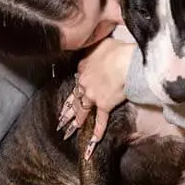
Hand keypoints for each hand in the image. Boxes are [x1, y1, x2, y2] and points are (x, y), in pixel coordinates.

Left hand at [58, 38, 133, 157]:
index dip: (79, 83)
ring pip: (82, 110)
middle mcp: (84, 83)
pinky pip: (100, 121)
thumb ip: (99, 46)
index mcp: (83, 67)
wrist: (125, 62)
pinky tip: (92, 142)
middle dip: (66, 109)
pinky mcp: (104, 105)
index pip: (79, 76)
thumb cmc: (117, 49)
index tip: (77, 88)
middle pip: (74, 97)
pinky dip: (97, 132)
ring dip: (75, 121)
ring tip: (68, 130)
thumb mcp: (104, 42)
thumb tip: (101, 46)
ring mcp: (92, 96)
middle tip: (60, 119)